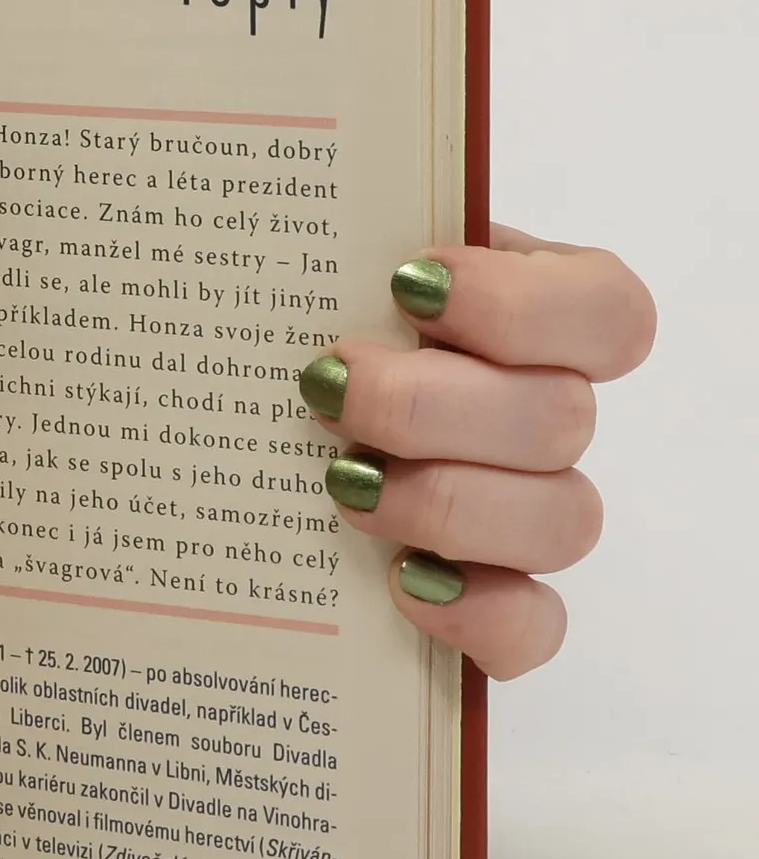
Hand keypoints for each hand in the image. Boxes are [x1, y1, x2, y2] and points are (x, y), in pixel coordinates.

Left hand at [299, 225, 654, 678]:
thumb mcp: (311, 273)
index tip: (406, 283)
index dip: (519, 303)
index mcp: (526, 315)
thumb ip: (326, 252)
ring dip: (448, 503)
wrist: (254, 421)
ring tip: (341, 482)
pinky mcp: (496, 599)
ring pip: (561, 520)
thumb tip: (267, 231)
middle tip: (325, 386)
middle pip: (560, 419)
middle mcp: (542, 410)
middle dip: (431, 405)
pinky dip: (482, 616)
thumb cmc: (287, 333)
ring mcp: (527, 510)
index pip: (603, 309)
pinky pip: (535, 627)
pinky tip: (406, 585)